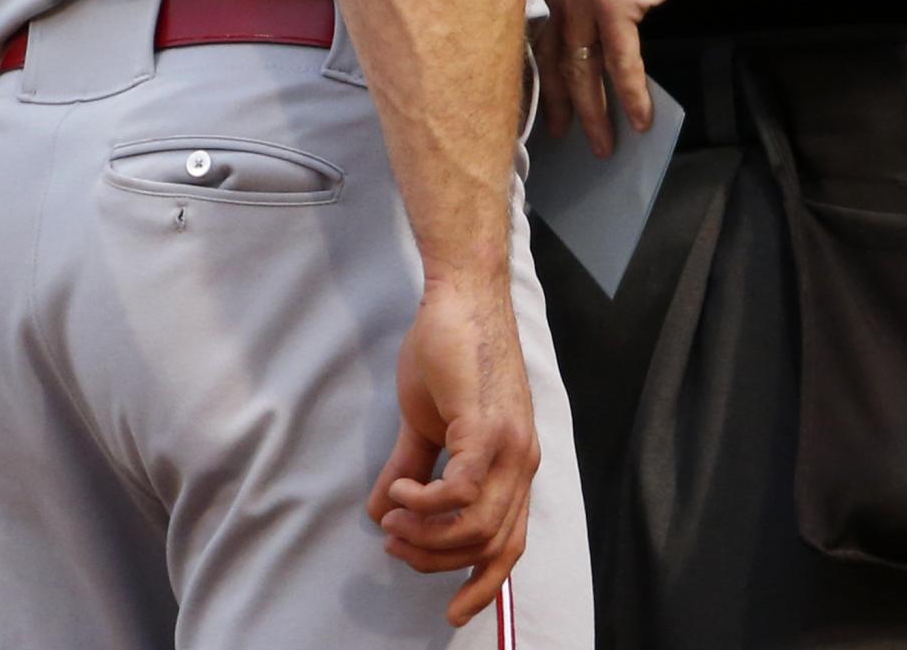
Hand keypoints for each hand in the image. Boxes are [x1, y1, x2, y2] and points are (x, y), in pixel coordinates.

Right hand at [366, 278, 536, 627]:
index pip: (509, 543)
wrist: (460, 294)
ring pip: (475, 525)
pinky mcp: (488, 425)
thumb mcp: (425, 424)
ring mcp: (510, 445)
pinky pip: (461, 490)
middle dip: (436, 560)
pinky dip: (426, 501)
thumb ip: (410, 470)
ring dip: (426, 533)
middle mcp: (522, 461)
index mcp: (514, 465)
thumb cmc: (447, 351)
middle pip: (489, 544)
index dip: (484, 583)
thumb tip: (385, 514)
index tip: (454, 612)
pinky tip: (400, 491)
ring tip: (393, 518)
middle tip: (395, 545)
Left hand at [534, 0, 744, 154]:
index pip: (527, 27)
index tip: (534, 104)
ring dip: (594, 112)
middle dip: (556, 103)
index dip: (531, 72)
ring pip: (580, 66)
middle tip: (560, 136)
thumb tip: (583, 30)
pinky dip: (630, 95)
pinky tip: (640, 118)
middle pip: (548, 54)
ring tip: (603, 143)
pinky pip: (619, 61)